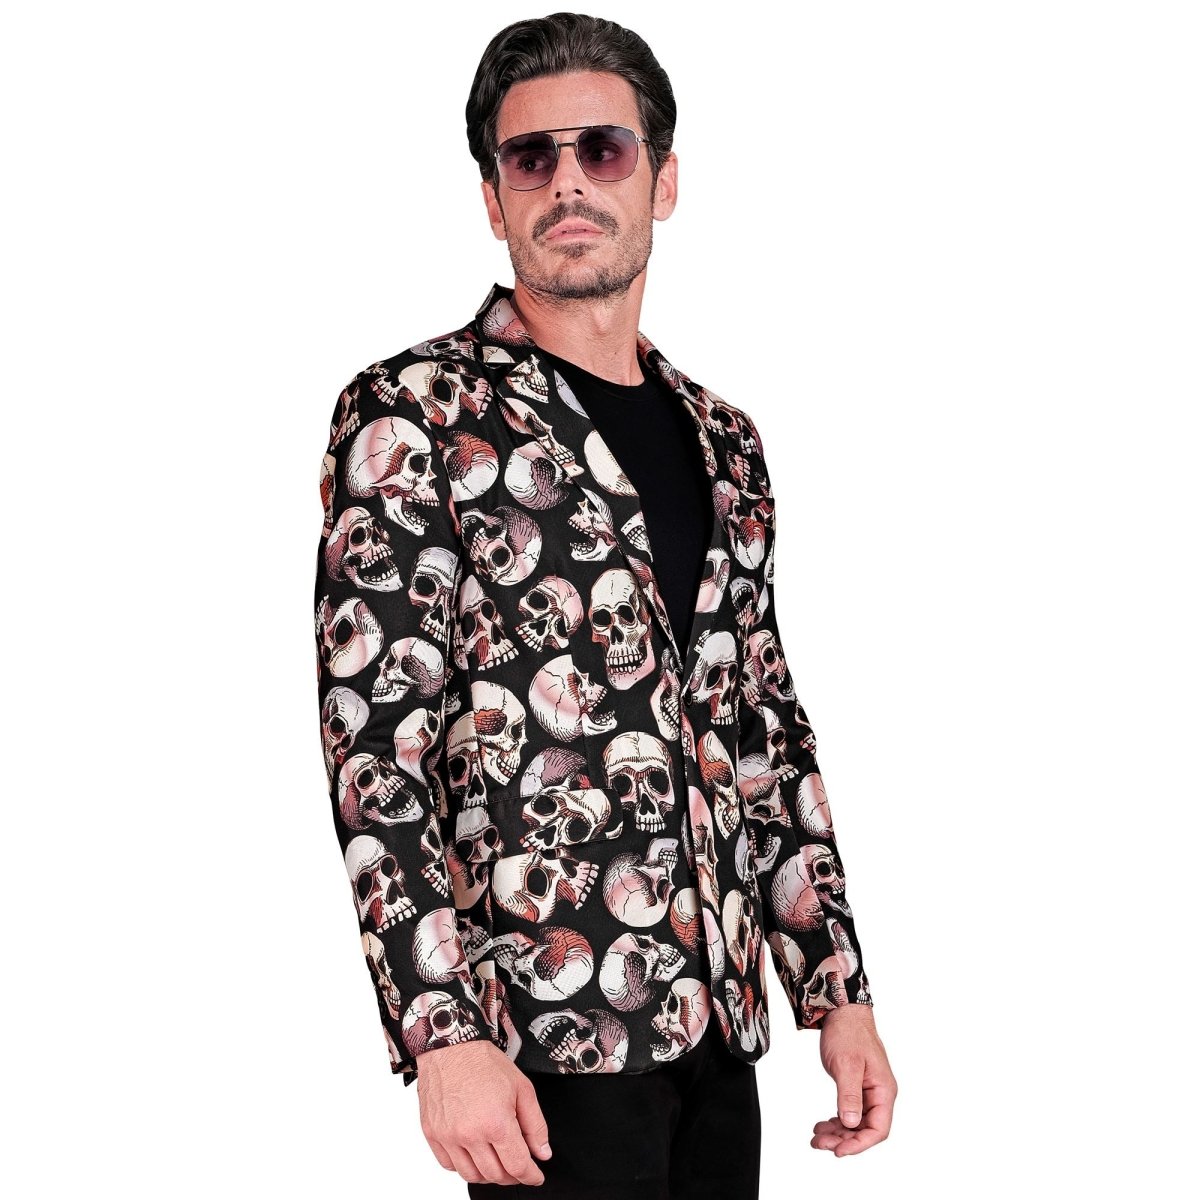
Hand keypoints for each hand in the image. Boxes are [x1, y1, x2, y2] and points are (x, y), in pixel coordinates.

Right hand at [416, 1039, 552, 1185]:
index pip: (517, 1165)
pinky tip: (474, 1153)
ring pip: (471, 1175)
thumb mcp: (522, 1088)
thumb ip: (535, 1125)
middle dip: (512, 1175)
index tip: (536, 1176)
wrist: (451, 1046)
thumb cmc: (485, 1063)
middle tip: (518, 1165)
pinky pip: (449, 1166)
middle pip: (495, 1175)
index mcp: (496, 1122)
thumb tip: (542, 1153)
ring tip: (497, 1161)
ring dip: (488, 1174)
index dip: (531, 1175)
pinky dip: (464, 1166)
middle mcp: (470, 1134)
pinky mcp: (432, 1134)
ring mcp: (448, 1136)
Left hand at [811, 1005, 896, 1155]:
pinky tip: (822, 1125)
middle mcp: (879, 1094)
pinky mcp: (856, 1087)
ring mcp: (868, 1091)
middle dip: (843, 1140)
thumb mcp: (847, 1065)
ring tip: (817, 1137)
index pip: (878, 1129)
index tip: (838, 1151)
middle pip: (866, 1129)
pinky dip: (836, 1121)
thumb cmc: (848, 1033)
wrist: (842, 1013)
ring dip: (838, 1133)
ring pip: (856, 1123)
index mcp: (883, 1090)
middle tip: (819, 1143)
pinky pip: (849, 1112)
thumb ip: (849, 1095)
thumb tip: (850, 1123)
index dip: (859, 1144)